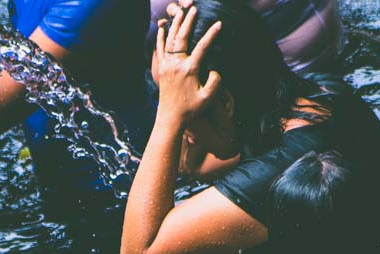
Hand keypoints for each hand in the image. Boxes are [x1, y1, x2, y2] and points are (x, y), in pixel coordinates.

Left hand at [155, 3, 222, 124]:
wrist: (171, 118)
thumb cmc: (191, 109)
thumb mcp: (208, 98)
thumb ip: (215, 81)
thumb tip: (215, 68)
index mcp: (189, 69)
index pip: (203, 47)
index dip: (212, 34)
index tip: (219, 23)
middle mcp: (176, 64)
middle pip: (183, 36)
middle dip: (189, 21)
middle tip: (193, 8)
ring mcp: (167, 65)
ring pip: (170, 39)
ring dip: (176, 24)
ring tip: (180, 12)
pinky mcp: (161, 69)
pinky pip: (160, 49)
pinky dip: (161, 37)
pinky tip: (163, 27)